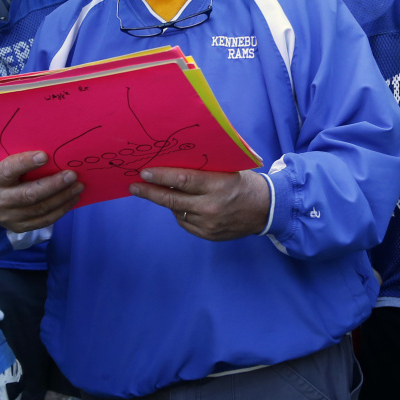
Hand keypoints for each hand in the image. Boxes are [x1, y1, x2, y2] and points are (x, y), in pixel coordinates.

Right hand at [0, 151, 82, 232]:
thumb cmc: (0, 177)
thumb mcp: (2, 165)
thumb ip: (20, 162)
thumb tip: (52, 155)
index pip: (9, 170)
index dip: (26, 163)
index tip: (45, 156)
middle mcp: (0, 200)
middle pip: (29, 195)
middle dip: (54, 185)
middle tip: (72, 175)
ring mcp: (9, 217)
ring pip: (40, 209)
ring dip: (63, 198)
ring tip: (78, 187)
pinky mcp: (19, 227)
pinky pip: (44, 221)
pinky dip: (61, 210)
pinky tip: (72, 200)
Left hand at [131, 167, 270, 240]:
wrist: (265, 209)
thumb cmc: (243, 182)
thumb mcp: (227, 169)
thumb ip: (202, 169)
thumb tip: (170, 164)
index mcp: (218, 185)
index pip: (182, 180)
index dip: (160, 176)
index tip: (143, 172)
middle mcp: (211, 207)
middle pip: (172, 200)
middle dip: (149, 192)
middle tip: (134, 186)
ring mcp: (208, 224)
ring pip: (176, 211)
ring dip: (165, 201)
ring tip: (158, 191)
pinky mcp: (208, 235)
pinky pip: (184, 222)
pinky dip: (179, 212)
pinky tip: (180, 204)